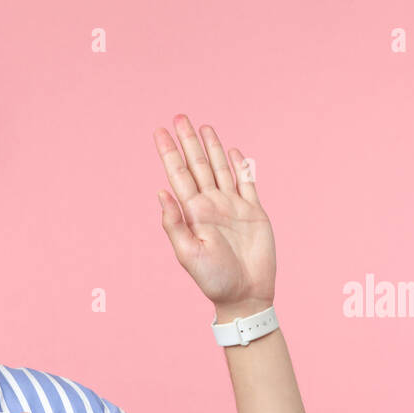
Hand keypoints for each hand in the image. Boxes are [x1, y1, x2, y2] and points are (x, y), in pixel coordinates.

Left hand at [153, 115, 275, 315]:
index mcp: (193, 213)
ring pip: (220, 169)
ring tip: (203, 127)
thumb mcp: (188, 254)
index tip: (159, 131)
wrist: (245, 295)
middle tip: (179, 117)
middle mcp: (211, 205)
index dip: (169, 153)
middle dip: (188, 141)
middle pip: (197, 165)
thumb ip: (174, 224)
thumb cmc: (213, 280)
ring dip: (211, 148)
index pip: (178, 175)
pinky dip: (240, 166)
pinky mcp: (254, 212)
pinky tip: (233, 152)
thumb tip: (161, 192)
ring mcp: (233, 206)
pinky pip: (247, 183)